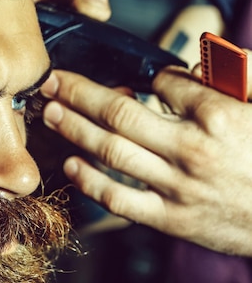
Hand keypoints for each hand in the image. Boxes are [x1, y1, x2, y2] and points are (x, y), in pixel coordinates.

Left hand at [40, 67, 251, 255]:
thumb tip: (195, 63)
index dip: (139, 73)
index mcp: (218, 116)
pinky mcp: (171, 218)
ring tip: (50, 112)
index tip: (123, 73)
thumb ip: (235, 76)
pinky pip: (119, 199)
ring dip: (74, 129)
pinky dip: (90, 182)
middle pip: (119, 113)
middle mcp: (192, 149)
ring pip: (112, 151)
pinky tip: (70, 165)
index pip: (162, 82)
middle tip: (52, 81)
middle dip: (78, 93)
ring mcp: (177, 186)